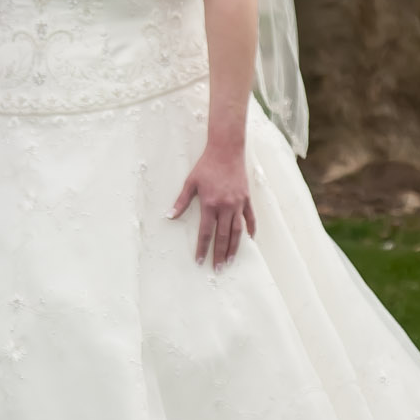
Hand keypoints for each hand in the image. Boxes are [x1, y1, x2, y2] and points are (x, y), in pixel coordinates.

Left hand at [170, 143, 255, 270]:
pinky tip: (249, 239)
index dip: (202, 248)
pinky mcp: (246, 198)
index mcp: (210, 204)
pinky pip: (250, 218)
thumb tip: (169, 216)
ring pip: (237, 231)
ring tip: (230, 261)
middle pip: (223, 236)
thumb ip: (181, 201)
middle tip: (218, 269)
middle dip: (219, 254)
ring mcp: (238, 204)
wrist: (226, 150)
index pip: (206, 232)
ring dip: (234, 248)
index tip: (200, 261)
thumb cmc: (206, 166)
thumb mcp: (190, 182)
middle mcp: (226, 207)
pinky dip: (250, 229)